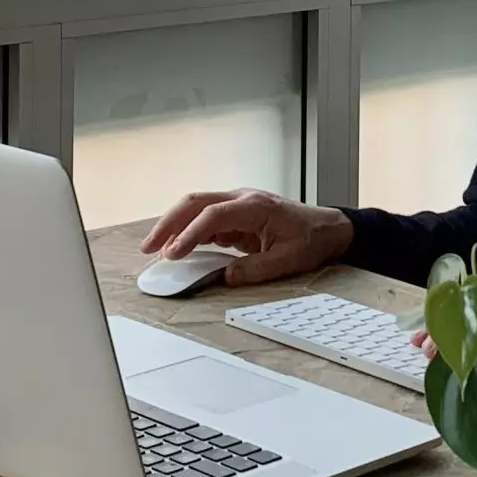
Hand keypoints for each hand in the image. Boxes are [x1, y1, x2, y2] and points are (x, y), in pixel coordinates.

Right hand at [140, 188, 353, 287]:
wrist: (328, 228)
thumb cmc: (312, 240)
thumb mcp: (288, 261)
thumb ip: (255, 270)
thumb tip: (225, 277)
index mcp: (255, 206)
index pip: (212, 216)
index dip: (189, 234)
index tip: (173, 255)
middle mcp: (242, 199)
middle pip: (194, 203)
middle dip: (168, 224)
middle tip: (148, 247)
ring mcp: (237, 204)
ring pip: (195, 208)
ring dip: (174, 226)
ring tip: (155, 250)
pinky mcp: (235, 215)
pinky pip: (205, 220)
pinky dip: (188, 232)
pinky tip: (177, 249)